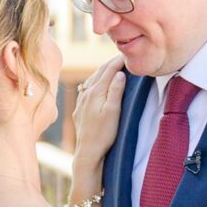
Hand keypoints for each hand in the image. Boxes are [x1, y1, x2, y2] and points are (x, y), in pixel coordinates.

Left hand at [71, 61, 126, 177]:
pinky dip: (94, 82)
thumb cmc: (103, 134)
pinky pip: (86, 89)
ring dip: (102, 72)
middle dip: (111, 63)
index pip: (108, 70)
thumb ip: (116, 91)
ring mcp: (81, 102)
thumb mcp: (113, 111)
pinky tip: (95, 84)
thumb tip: (119, 73)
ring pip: (91, 80)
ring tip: (111, 67)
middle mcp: (86, 94)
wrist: (88, 152)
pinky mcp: (79, 110)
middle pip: (99, 73)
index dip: (118, 61)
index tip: (127, 55)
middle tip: (122, 57)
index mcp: (96, 92)